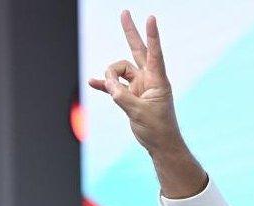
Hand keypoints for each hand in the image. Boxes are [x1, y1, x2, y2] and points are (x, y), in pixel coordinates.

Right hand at [88, 11, 182, 153]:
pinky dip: (104, 84)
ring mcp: (138, 86)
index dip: (152, 35)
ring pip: (118, 71)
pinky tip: (93, 82)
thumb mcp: (138, 112)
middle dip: (130, 32)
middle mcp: (149, 80)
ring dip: (110, 79)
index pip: (154, 53)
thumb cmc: (157, 129)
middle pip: (137, 50)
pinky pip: (113, 85)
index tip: (151, 18)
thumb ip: (120, 96)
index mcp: (158, 81)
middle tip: (125, 12)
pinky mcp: (130, 95)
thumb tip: (106, 83)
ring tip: (112, 93)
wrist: (160, 144)